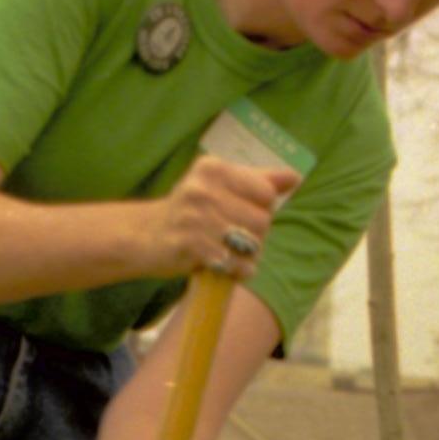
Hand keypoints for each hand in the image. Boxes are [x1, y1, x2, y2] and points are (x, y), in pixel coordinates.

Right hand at [147, 156, 296, 281]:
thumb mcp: (218, 187)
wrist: (143, 236)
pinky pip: (235, 263)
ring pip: (252, 243)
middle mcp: (203, 189)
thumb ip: (258, 180)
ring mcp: (195, 217)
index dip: (260, 209)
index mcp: (214, 169)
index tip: (239, 214)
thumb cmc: (189, 211)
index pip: (266, 193)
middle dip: (254, 235)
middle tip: (231, 237)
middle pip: (263, 220)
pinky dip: (236, 270)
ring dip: (246, 255)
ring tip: (228, 252)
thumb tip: (294, 177)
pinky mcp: (190, 245)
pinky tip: (223, 265)